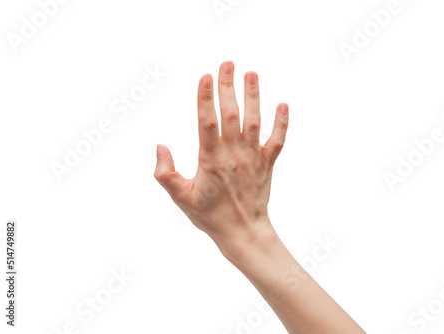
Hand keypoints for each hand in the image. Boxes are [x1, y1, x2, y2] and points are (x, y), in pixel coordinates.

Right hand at [154, 61, 288, 256]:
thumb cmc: (209, 216)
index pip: (207, 122)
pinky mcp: (266, 164)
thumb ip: (166, 174)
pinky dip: (281, 123)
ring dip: (253, 97)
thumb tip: (160, 147)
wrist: (242, 232)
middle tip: (227, 63)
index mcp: (211, 160)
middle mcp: (233, 154)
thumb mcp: (181, 198)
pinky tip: (283, 104)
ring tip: (252, 74)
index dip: (206, 98)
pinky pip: (277, 141)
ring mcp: (253, 158)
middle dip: (228, 87)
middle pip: (231, 114)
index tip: (205, 76)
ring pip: (254, 122)